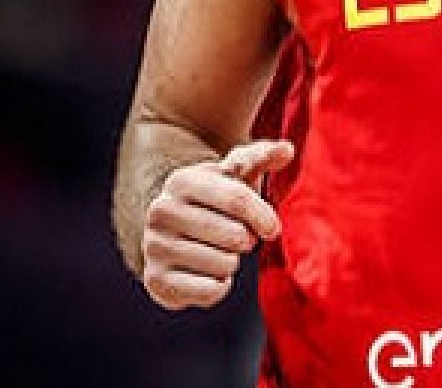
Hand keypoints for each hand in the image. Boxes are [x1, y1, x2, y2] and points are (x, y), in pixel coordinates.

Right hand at [141, 139, 292, 309]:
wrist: (174, 236)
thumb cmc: (215, 202)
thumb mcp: (235, 176)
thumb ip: (260, 158)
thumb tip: (287, 150)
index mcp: (182, 181)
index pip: (238, 199)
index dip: (263, 216)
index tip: (273, 229)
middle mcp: (161, 211)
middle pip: (234, 235)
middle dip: (246, 240)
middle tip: (238, 239)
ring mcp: (154, 246)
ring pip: (224, 264)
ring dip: (231, 263)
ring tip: (219, 252)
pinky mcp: (155, 280)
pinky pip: (209, 291)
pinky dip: (219, 286)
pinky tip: (209, 273)